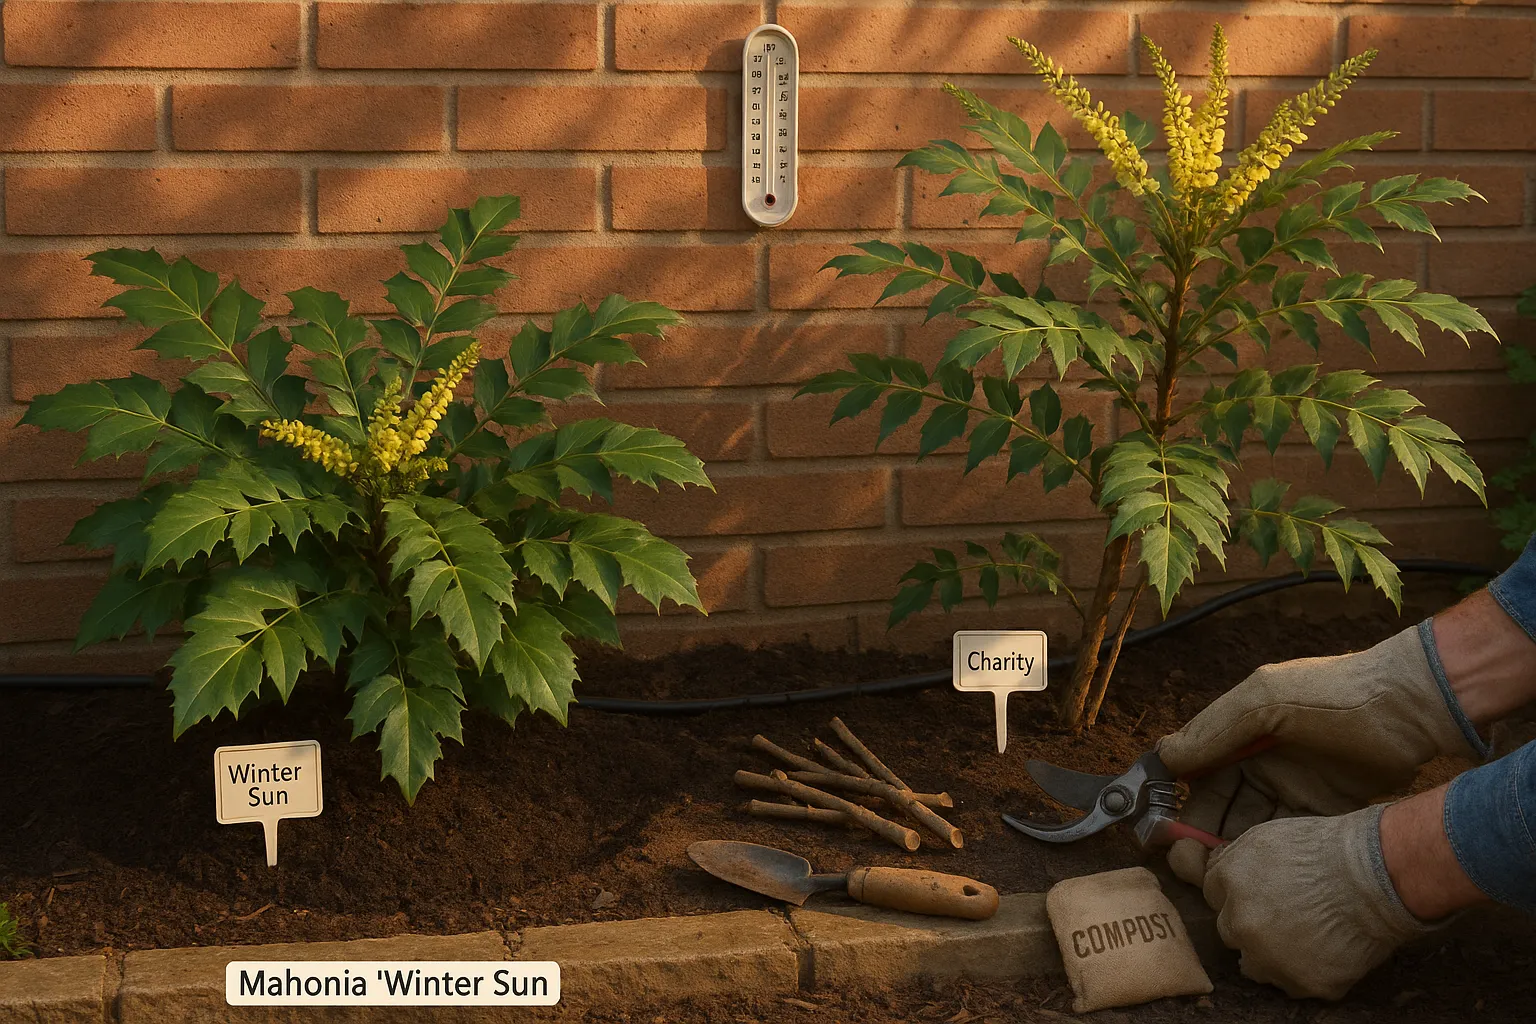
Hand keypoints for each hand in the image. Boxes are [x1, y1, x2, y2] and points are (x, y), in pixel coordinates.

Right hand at [1157, 623, 1478, 882]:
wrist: (1407, 708)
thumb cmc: (1330, 695)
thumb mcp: (1263, 702)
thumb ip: (1214, 729)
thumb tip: (1164, 757)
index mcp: (1241, 733)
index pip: (1200, 774)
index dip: (1180, 803)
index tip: (1163, 834)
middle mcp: (1263, 762)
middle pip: (1223, 806)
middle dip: (1206, 835)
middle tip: (1195, 866)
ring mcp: (1294, 787)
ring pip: (1254, 826)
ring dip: (1237, 848)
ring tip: (1225, 875)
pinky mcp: (1325, 809)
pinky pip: (1288, 835)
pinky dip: (1273, 852)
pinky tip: (1262, 871)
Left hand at [1202, 805, 1442, 999]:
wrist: (1376, 876)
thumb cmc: (1326, 849)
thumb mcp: (1267, 836)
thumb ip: (1233, 858)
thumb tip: (1211, 867)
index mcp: (1229, 883)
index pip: (1214, 896)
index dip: (1239, 892)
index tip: (1261, 891)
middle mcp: (1241, 924)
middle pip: (1231, 932)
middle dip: (1251, 923)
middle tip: (1285, 912)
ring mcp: (1271, 958)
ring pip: (1256, 965)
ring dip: (1271, 953)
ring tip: (1304, 934)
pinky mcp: (1304, 983)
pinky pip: (1295, 983)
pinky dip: (1307, 970)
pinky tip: (1325, 949)